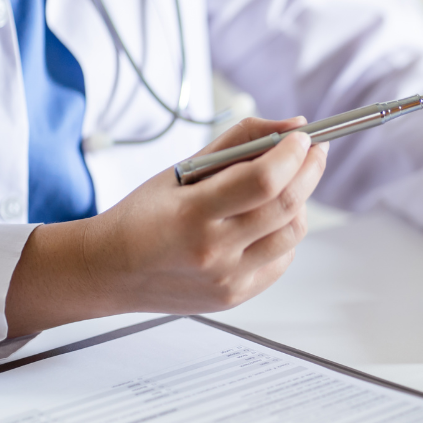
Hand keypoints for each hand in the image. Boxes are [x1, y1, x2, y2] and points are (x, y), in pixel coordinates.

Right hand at [5, 117, 327, 335]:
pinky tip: (265, 221)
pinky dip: (283, 233)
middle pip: (287, 205)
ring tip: (284, 186)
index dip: (293, 154)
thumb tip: (293, 127)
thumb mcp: (182, 169)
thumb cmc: (144, 216)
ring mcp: (227, 279)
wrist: (109, 271)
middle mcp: (213, 251)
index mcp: (192, 214)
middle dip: (310, 170)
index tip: (304, 137)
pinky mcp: (236, 296)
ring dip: (299, 202)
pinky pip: (282, 259)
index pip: (264, 180)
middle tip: (313, 150)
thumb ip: (240, 141)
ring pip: (293, 233)